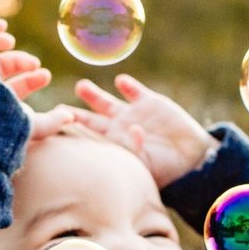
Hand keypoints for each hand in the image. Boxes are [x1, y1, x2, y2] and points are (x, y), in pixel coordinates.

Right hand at [0, 15, 72, 138]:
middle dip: (19, 63)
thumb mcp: (31, 127)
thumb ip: (50, 123)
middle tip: (35, 64)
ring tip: (11, 40)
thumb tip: (69, 116)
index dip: (29, 81)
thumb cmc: (3, 126)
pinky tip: (2, 25)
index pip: (10, 89)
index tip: (45, 76)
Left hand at [70, 74, 220, 187]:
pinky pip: (134, 91)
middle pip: (90, 120)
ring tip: (81, 87)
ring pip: (106, 102)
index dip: (73, 132)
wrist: (192, 157)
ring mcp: (132, 114)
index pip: (87, 139)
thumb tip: (133, 130)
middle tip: (57, 109)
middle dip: (74, 114)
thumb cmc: (166, 168)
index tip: (56, 128)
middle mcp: (118, 129)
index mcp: (113, 145)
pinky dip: (128, 86)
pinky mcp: (149, 102)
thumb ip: (137, 147)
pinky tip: (121, 81)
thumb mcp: (147, 163)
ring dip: (93, 95)